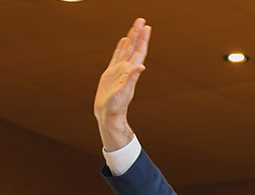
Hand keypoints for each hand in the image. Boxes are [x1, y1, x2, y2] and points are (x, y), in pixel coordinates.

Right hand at [94, 17, 150, 151]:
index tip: (147, 27)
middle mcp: (126, 68)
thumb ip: (131, 78)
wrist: (108, 114)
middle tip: (141, 20)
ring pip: (126, 50)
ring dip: (131, 38)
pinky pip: (117, 56)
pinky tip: (123, 41)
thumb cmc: (116, 106)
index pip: (138, 51)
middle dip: (138, 34)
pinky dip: (120, 47)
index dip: (143, 39)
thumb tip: (140, 66)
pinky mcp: (111, 73)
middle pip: (133, 47)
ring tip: (135, 28)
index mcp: (130, 71)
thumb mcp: (124, 91)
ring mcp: (119, 70)